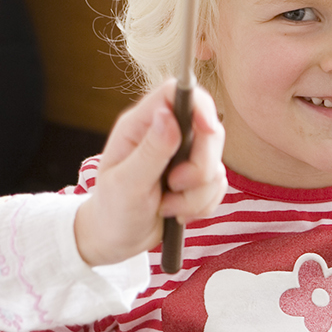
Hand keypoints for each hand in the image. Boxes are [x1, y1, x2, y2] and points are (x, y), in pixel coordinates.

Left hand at [73, 82, 226, 265]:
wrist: (116, 238)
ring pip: (216, 164)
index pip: (177, 93)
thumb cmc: (112, 209)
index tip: (207, 130)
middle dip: (200, 167)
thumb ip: (150, 151)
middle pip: (209, 130)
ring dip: (195, 195)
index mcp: (141, 125)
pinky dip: (202, 205)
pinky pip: (218, 186)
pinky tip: (176, 213)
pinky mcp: (197, 177)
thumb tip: (167, 116)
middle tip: (174, 186)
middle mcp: (165, 134)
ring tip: (166, 207)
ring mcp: (184, 155)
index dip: (199, 106)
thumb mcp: (126, 183)